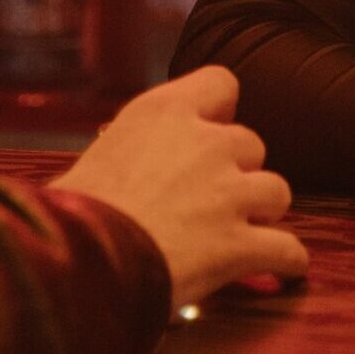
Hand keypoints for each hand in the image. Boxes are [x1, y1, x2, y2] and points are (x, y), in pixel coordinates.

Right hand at [51, 67, 308, 307]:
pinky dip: (286, 260)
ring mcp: (228, 193)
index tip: (208, 129)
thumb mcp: (92, 158)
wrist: (77, 262)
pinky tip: (282, 270)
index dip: (219, 109)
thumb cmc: (68, 213)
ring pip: (277, 191)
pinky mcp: (239, 244)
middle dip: (238, 169)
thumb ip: (122, 151)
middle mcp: (206, 143)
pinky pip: (286, 249)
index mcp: (165, 112)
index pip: (221, 83)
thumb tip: (112, 167)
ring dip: (263, 211)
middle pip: (251, 143)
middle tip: (214, 196)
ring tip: (245, 230)